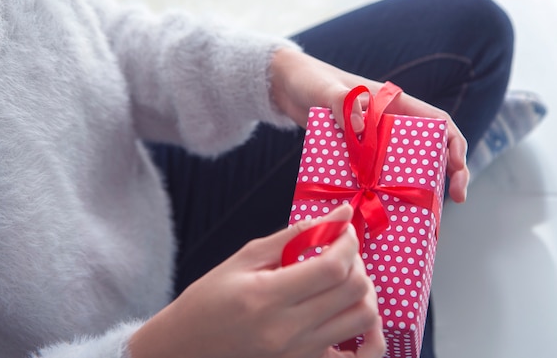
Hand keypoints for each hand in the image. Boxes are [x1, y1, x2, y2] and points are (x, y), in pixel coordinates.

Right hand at [129, 204, 384, 357]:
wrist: (187, 349)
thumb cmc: (209, 299)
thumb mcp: (246, 258)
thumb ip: (296, 235)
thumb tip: (341, 214)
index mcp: (267, 298)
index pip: (333, 267)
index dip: (348, 242)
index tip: (342, 228)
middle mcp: (288, 331)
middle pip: (355, 291)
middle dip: (356, 261)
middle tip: (339, 250)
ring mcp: (300, 354)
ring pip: (364, 319)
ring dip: (362, 291)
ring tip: (342, 278)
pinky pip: (359, 357)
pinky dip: (368, 334)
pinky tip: (352, 313)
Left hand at [270, 48, 468, 201]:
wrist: (287, 89)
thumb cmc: (310, 81)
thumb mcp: (326, 90)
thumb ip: (343, 103)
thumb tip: (362, 127)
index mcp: (394, 104)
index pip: (438, 122)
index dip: (454, 145)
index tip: (458, 169)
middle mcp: (390, 124)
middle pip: (429, 150)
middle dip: (446, 173)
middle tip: (454, 199)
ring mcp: (374, 142)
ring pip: (405, 166)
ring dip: (416, 187)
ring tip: (425, 213)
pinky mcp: (356, 155)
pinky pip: (375, 176)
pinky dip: (383, 192)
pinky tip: (382, 212)